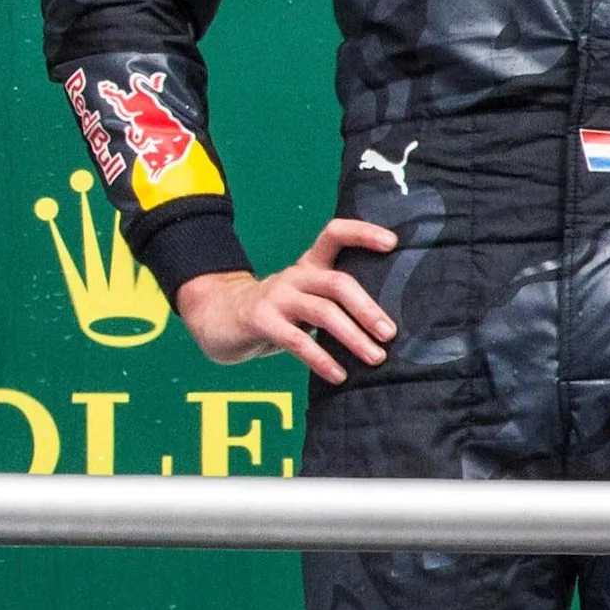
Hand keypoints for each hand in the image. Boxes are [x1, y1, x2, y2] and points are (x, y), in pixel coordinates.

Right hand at [174, 221, 401, 384]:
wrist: (217, 318)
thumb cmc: (275, 313)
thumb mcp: (303, 299)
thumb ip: (334, 304)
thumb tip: (386, 329)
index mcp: (308, 266)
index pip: (334, 235)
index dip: (362, 234)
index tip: (392, 243)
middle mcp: (294, 276)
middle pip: (337, 282)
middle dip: (367, 308)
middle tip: (389, 333)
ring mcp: (276, 297)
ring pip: (322, 311)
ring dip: (353, 336)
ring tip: (375, 358)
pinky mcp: (260, 320)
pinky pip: (296, 340)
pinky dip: (321, 359)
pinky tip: (338, 375)